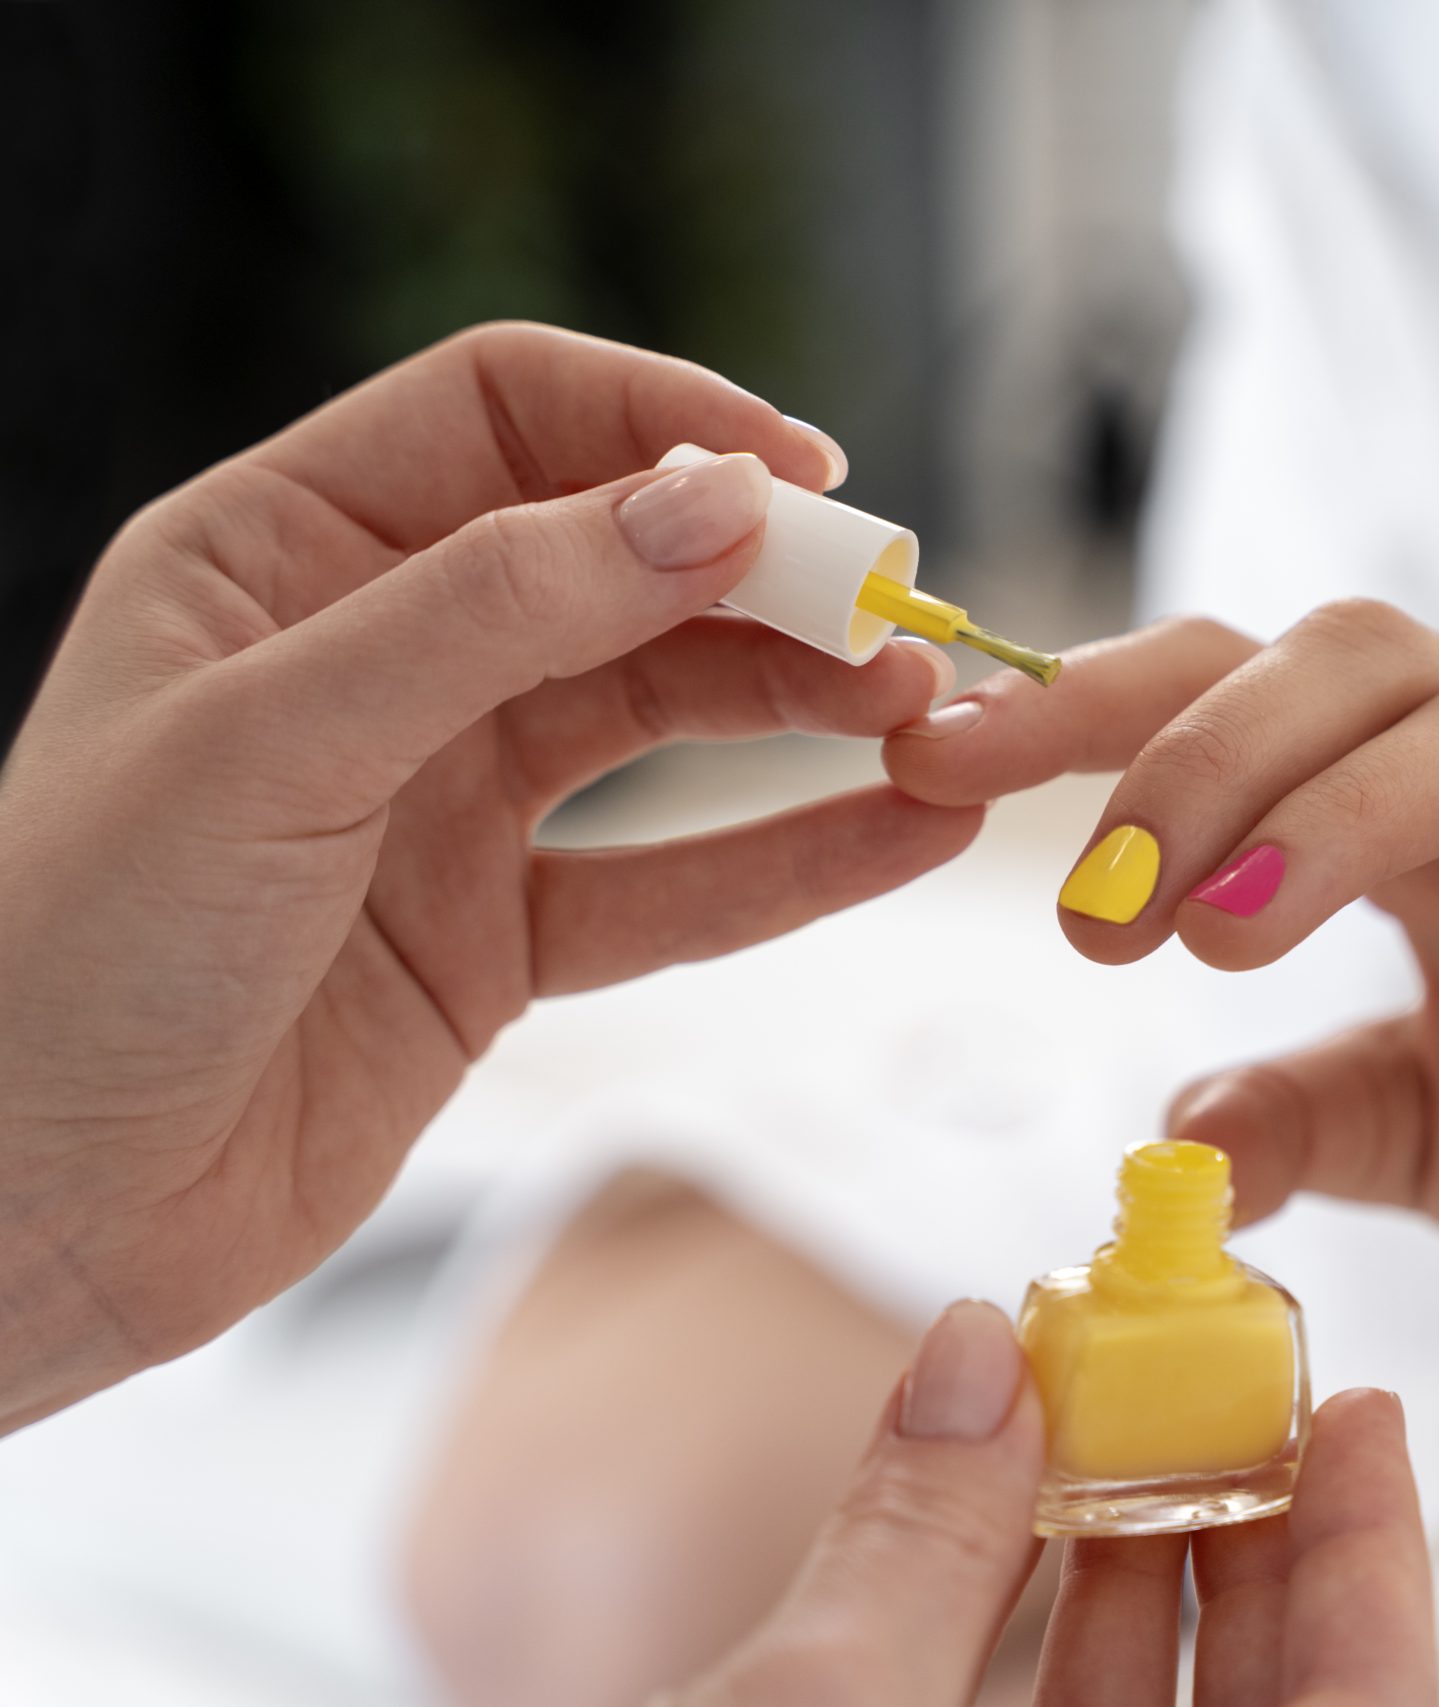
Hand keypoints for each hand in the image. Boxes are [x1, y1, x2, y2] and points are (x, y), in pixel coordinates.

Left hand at [0, 323, 981, 1427]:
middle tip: (902, 617)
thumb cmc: (68, 952)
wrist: (13, 1222)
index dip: (664, 420)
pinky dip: (791, 863)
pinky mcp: (494, 942)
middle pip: (619, 567)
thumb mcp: (275, 741)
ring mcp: (441, 803)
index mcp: (280, 552)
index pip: (508, 414)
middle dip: (770, 582)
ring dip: (801, 712)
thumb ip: (498, 611)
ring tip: (930, 721)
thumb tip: (715, 500)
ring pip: (665, 722)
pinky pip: (673, 887)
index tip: (810, 474)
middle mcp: (375, 658)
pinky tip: (904, 837)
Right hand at [677, 1301, 1435, 1706]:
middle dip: (1243, 1533)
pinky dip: (1034, 1640)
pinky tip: (1009, 1533)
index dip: (1379, 1558)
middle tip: (1221, 1388)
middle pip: (1267, 1701)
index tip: (1370, 1414)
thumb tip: (974, 1358)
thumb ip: (912, 1547)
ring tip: (1109, 1428)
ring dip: (1128, 1574)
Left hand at [884, 604, 1438, 1292]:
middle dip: (1187, 757)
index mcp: (1406, 813)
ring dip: (1331, 810)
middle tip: (1092, 910)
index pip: (1225, 696)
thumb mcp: (1427, 1138)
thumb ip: (1301, 1121)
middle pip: (1342, 658)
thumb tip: (1159, 1144)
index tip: (927, 764)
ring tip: (1224, 928)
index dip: (1076, 711)